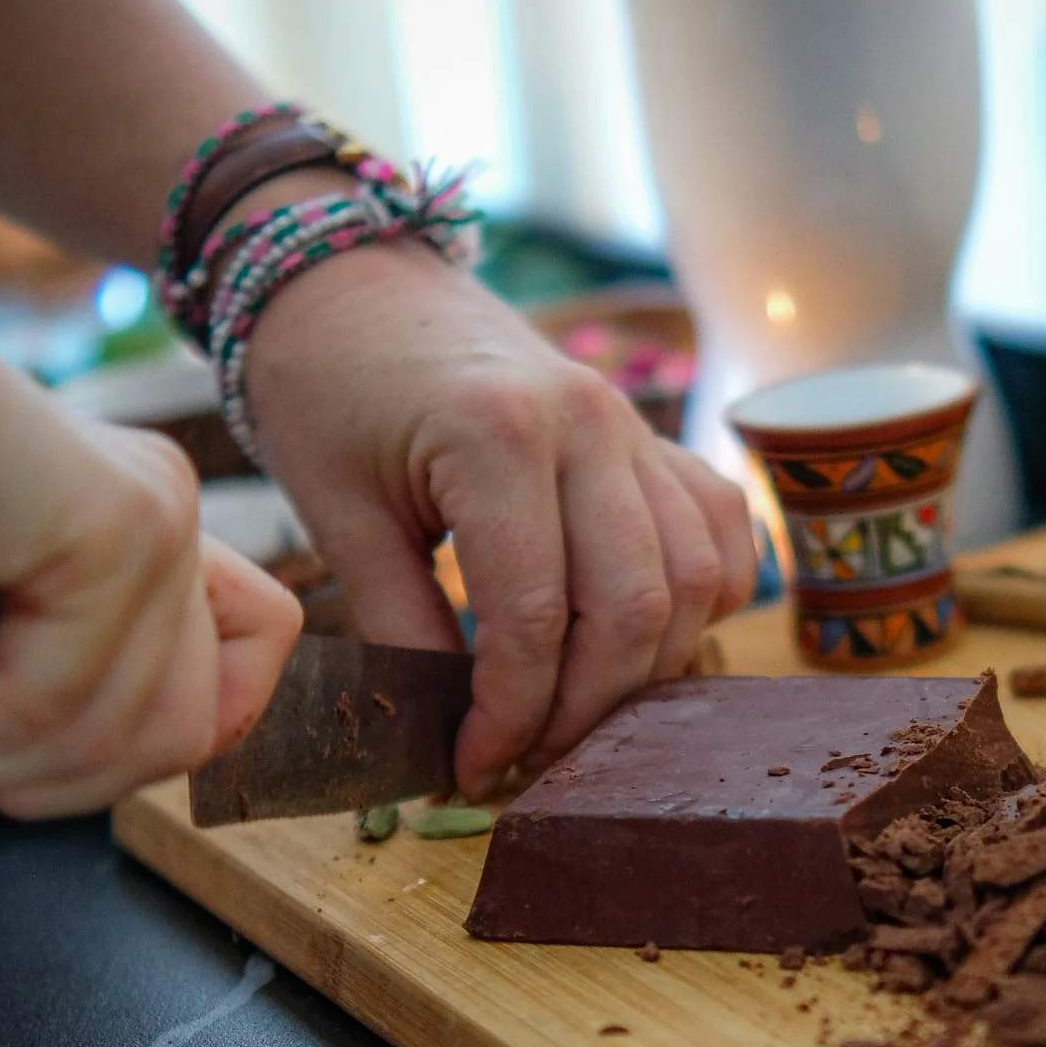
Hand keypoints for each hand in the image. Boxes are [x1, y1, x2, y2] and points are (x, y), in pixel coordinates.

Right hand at [0, 323, 300, 818]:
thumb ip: (25, 697)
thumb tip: (51, 769)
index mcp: (139, 529)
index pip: (255, 655)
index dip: (156, 735)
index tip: (29, 738)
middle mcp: (165, 514)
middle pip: (184, 733)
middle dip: (40, 775)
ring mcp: (154, 516)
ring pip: (119, 740)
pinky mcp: (117, 526)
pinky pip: (51, 701)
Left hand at [242, 239, 756, 796]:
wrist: (351, 280)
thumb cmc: (326, 389)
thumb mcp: (336, 514)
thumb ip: (398, 625)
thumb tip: (444, 735)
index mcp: (496, 436)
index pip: (535, 618)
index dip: (510, 714)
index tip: (471, 766)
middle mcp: (588, 424)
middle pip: (634, 609)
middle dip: (585, 708)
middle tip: (524, 754)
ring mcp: (632, 424)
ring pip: (696, 577)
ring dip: (649, 666)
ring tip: (578, 709)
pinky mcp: (649, 434)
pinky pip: (719, 529)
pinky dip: (702, 598)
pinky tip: (644, 638)